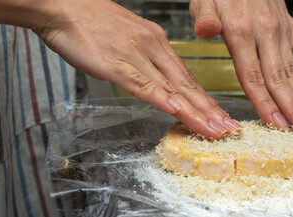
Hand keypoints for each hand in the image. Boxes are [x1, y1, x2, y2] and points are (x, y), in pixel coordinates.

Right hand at [32, 0, 240, 138]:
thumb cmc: (92, 23)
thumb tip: (156, 79)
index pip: (186, 77)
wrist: (63, 5)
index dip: (205, 100)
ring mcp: (134, 55)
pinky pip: (140, 83)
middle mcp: (152, 48)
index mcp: (156, 43)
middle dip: (209, 110)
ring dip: (193, 111)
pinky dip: (159, 98)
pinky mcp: (114, 63)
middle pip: (185, 85)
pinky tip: (174, 110)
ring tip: (212, 129)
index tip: (220, 116)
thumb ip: (144, 59)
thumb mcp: (128, 39)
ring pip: (169, 88)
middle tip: (229, 129)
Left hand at [190, 0, 292, 133]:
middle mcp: (265, 33)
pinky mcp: (290, 23)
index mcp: (241, 33)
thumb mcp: (204, 1)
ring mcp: (281, 29)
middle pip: (278, 78)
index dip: (264, 103)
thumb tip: (206, 30)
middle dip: (291, 108)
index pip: (253, 76)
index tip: (274, 123)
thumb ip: (205, 18)